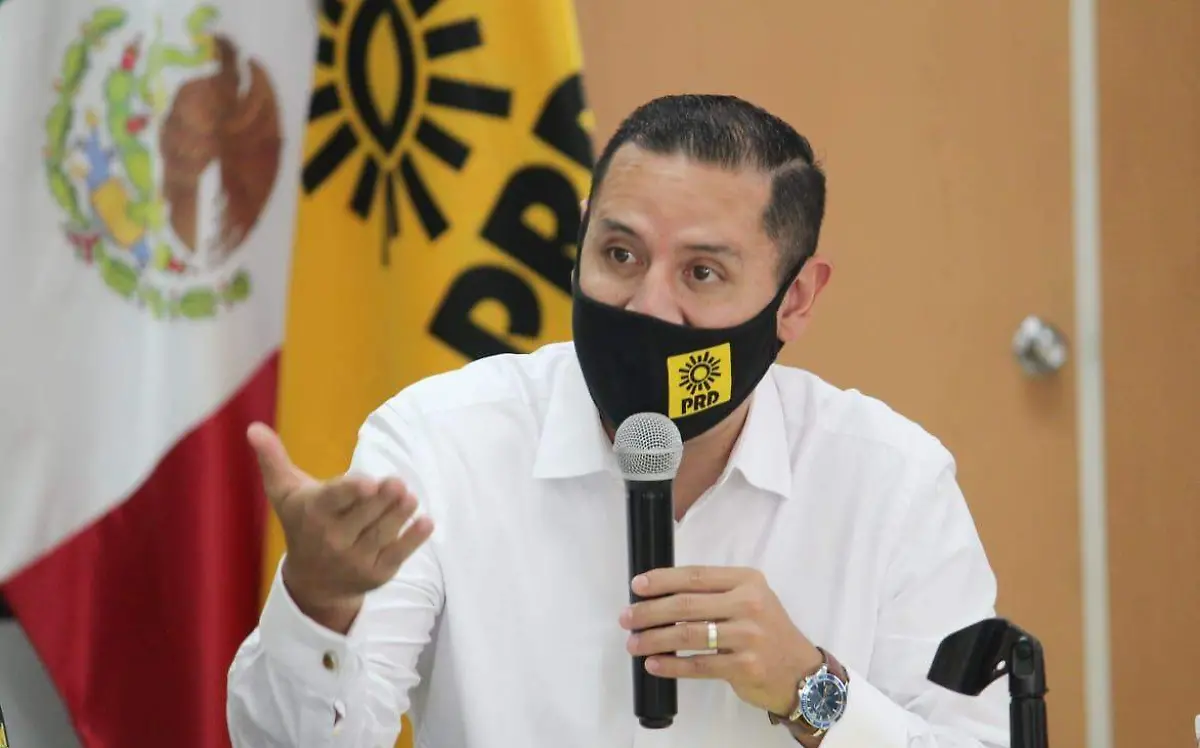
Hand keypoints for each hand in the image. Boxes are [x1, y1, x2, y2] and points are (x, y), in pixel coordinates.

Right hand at [248, 422, 433, 629]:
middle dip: (383, 498)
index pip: (334, 500)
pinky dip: (414, 538)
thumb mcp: (285, 494)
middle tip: (398, 483)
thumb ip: (273, 460)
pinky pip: (399, 554)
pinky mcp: (377, 573)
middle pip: (365, 514)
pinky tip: (426, 522)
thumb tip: (254, 428)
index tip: (368, 483)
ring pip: (383, 533)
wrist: (313, 583)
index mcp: (314, 514)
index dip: (352, 492)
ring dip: (400, 514)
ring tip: (410, 497)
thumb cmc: (303, 524)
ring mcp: (356, 560)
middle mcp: (333, 540)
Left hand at [619, 566, 822, 714]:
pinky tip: (654, 664)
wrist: (800, 670)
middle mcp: (749, 605)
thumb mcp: (750, 600)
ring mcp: (748, 636)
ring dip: (654, 639)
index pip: (695, 576)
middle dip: (649, 611)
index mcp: (747, 581)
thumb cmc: (767, 631)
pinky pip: (698, 665)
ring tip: (634, 643)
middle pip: (686, 604)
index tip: (637, 586)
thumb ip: (716, 593)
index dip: (661, 580)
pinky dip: (672, 665)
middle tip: (627, 618)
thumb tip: (661, 595)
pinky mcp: (745, 666)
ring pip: (688, 635)